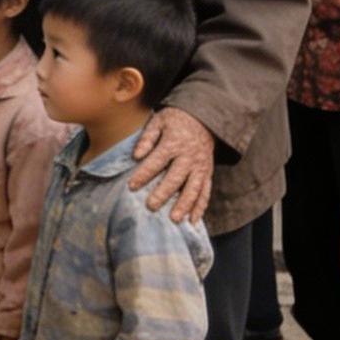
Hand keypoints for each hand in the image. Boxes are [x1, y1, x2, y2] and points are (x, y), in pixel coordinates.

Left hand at [129, 108, 213, 224]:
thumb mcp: (159, 121)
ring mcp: (200, 167)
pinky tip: (193, 221)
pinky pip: (205, 192)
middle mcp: (189, 157)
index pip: (157, 161)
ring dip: (184, 205)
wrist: (205, 118)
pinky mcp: (208, 173)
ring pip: (193, 188)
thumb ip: (147, 138)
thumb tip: (136, 155)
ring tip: (174, 219)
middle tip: (151, 206)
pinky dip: (200, 207)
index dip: (144, 174)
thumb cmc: (176, 121)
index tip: (131, 186)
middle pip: (176, 178)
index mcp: (174, 143)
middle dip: (163, 193)